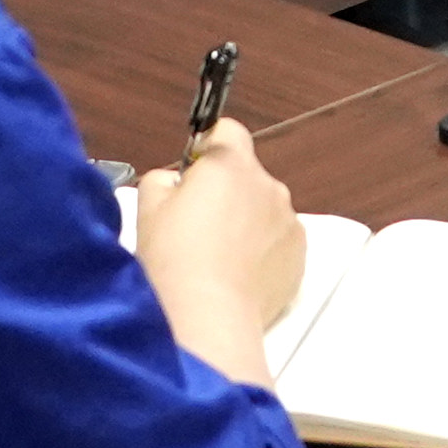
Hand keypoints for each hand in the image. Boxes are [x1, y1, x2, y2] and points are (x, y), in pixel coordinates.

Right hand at [135, 117, 307, 383]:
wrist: (208, 317)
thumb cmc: (172, 257)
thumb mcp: (148, 207)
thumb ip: (164, 179)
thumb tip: (177, 181)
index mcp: (231, 164)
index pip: (227, 130)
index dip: (208, 147)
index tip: (192, 174)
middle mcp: (269, 185)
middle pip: (247, 175)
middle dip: (226, 192)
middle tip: (197, 228)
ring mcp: (289, 222)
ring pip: (264, 211)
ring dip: (247, 222)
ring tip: (219, 259)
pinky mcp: (300, 257)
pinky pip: (279, 242)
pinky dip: (263, 252)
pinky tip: (238, 277)